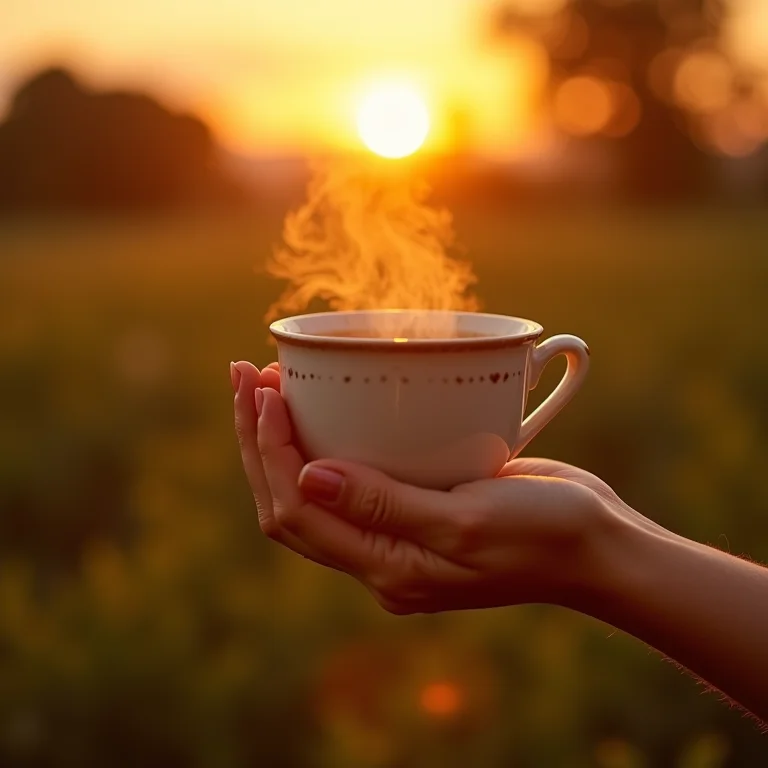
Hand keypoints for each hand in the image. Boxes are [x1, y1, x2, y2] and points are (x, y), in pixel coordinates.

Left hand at [231, 360, 646, 614]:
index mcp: (388, 569)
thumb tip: (307, 478)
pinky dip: (322, 440)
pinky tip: (318, 404)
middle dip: (257, 439)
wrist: (596, 546)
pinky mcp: (413, 507)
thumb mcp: (469, 521)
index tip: (265, 391)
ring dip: (280, 439)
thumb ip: (386, 507)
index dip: (269, 450)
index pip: (297, 512)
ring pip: (311, 489)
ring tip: (264, 382)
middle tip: (244, 374)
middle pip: (289, 500)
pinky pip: (350, 477)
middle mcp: (380, 557)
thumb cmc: (546, 535)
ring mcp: (395, 534)